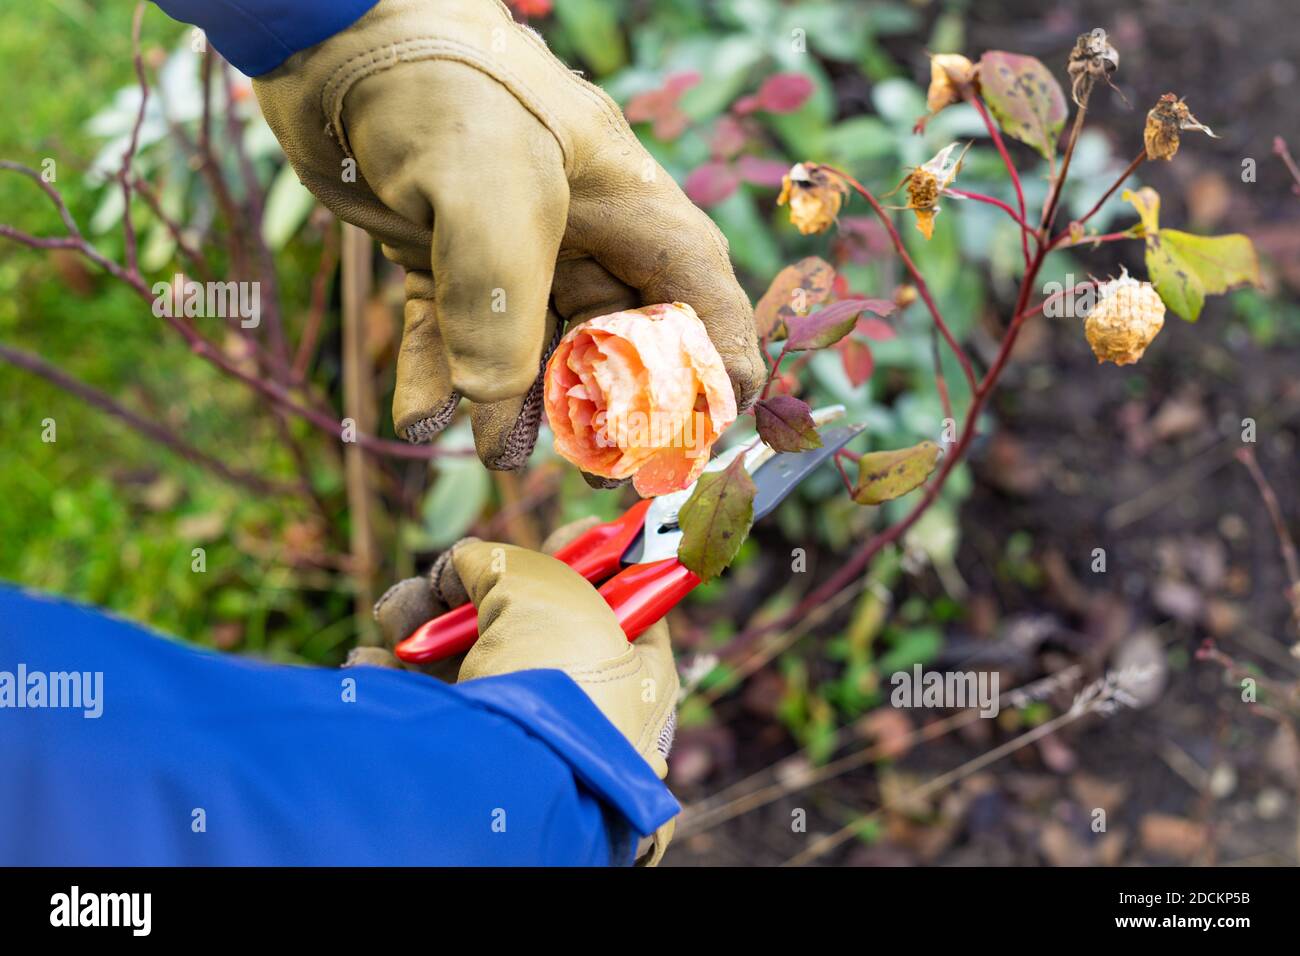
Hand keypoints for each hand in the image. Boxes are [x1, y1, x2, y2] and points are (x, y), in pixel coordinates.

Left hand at [254, 0, 763, 470]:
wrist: (331, 33)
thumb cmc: (439, 86)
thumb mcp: (489, 194)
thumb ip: (502, 310)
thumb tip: (492, 411)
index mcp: (624, 201)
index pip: (697, 290)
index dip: (716, 360)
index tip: (718, 427)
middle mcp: (578, 226)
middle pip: (617, 334)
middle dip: (609, 406)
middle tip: (596, 469)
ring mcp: (507, 242)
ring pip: (529, 345)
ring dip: (515, 406)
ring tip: (499, 458)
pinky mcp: (438, 251)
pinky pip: (448, 332)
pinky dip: (436, 377)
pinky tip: (420, 419)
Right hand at [363, 524, 679, 863]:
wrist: (504, 788)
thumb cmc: (553, 682)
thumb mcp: (544, 592)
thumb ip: (506, 562)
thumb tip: (466, 564)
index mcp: (634, 670)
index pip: (619, 599)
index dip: (584, 559)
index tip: (552, 538)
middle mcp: (582, 702)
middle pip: (523, 620)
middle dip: (472, 590)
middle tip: (449, 580)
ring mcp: (518, 730)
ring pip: (460, 654)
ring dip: (420, 622)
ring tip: (400, 617)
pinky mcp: (459, 752)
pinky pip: (420, 700)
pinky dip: (389, 673)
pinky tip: (377, 663)